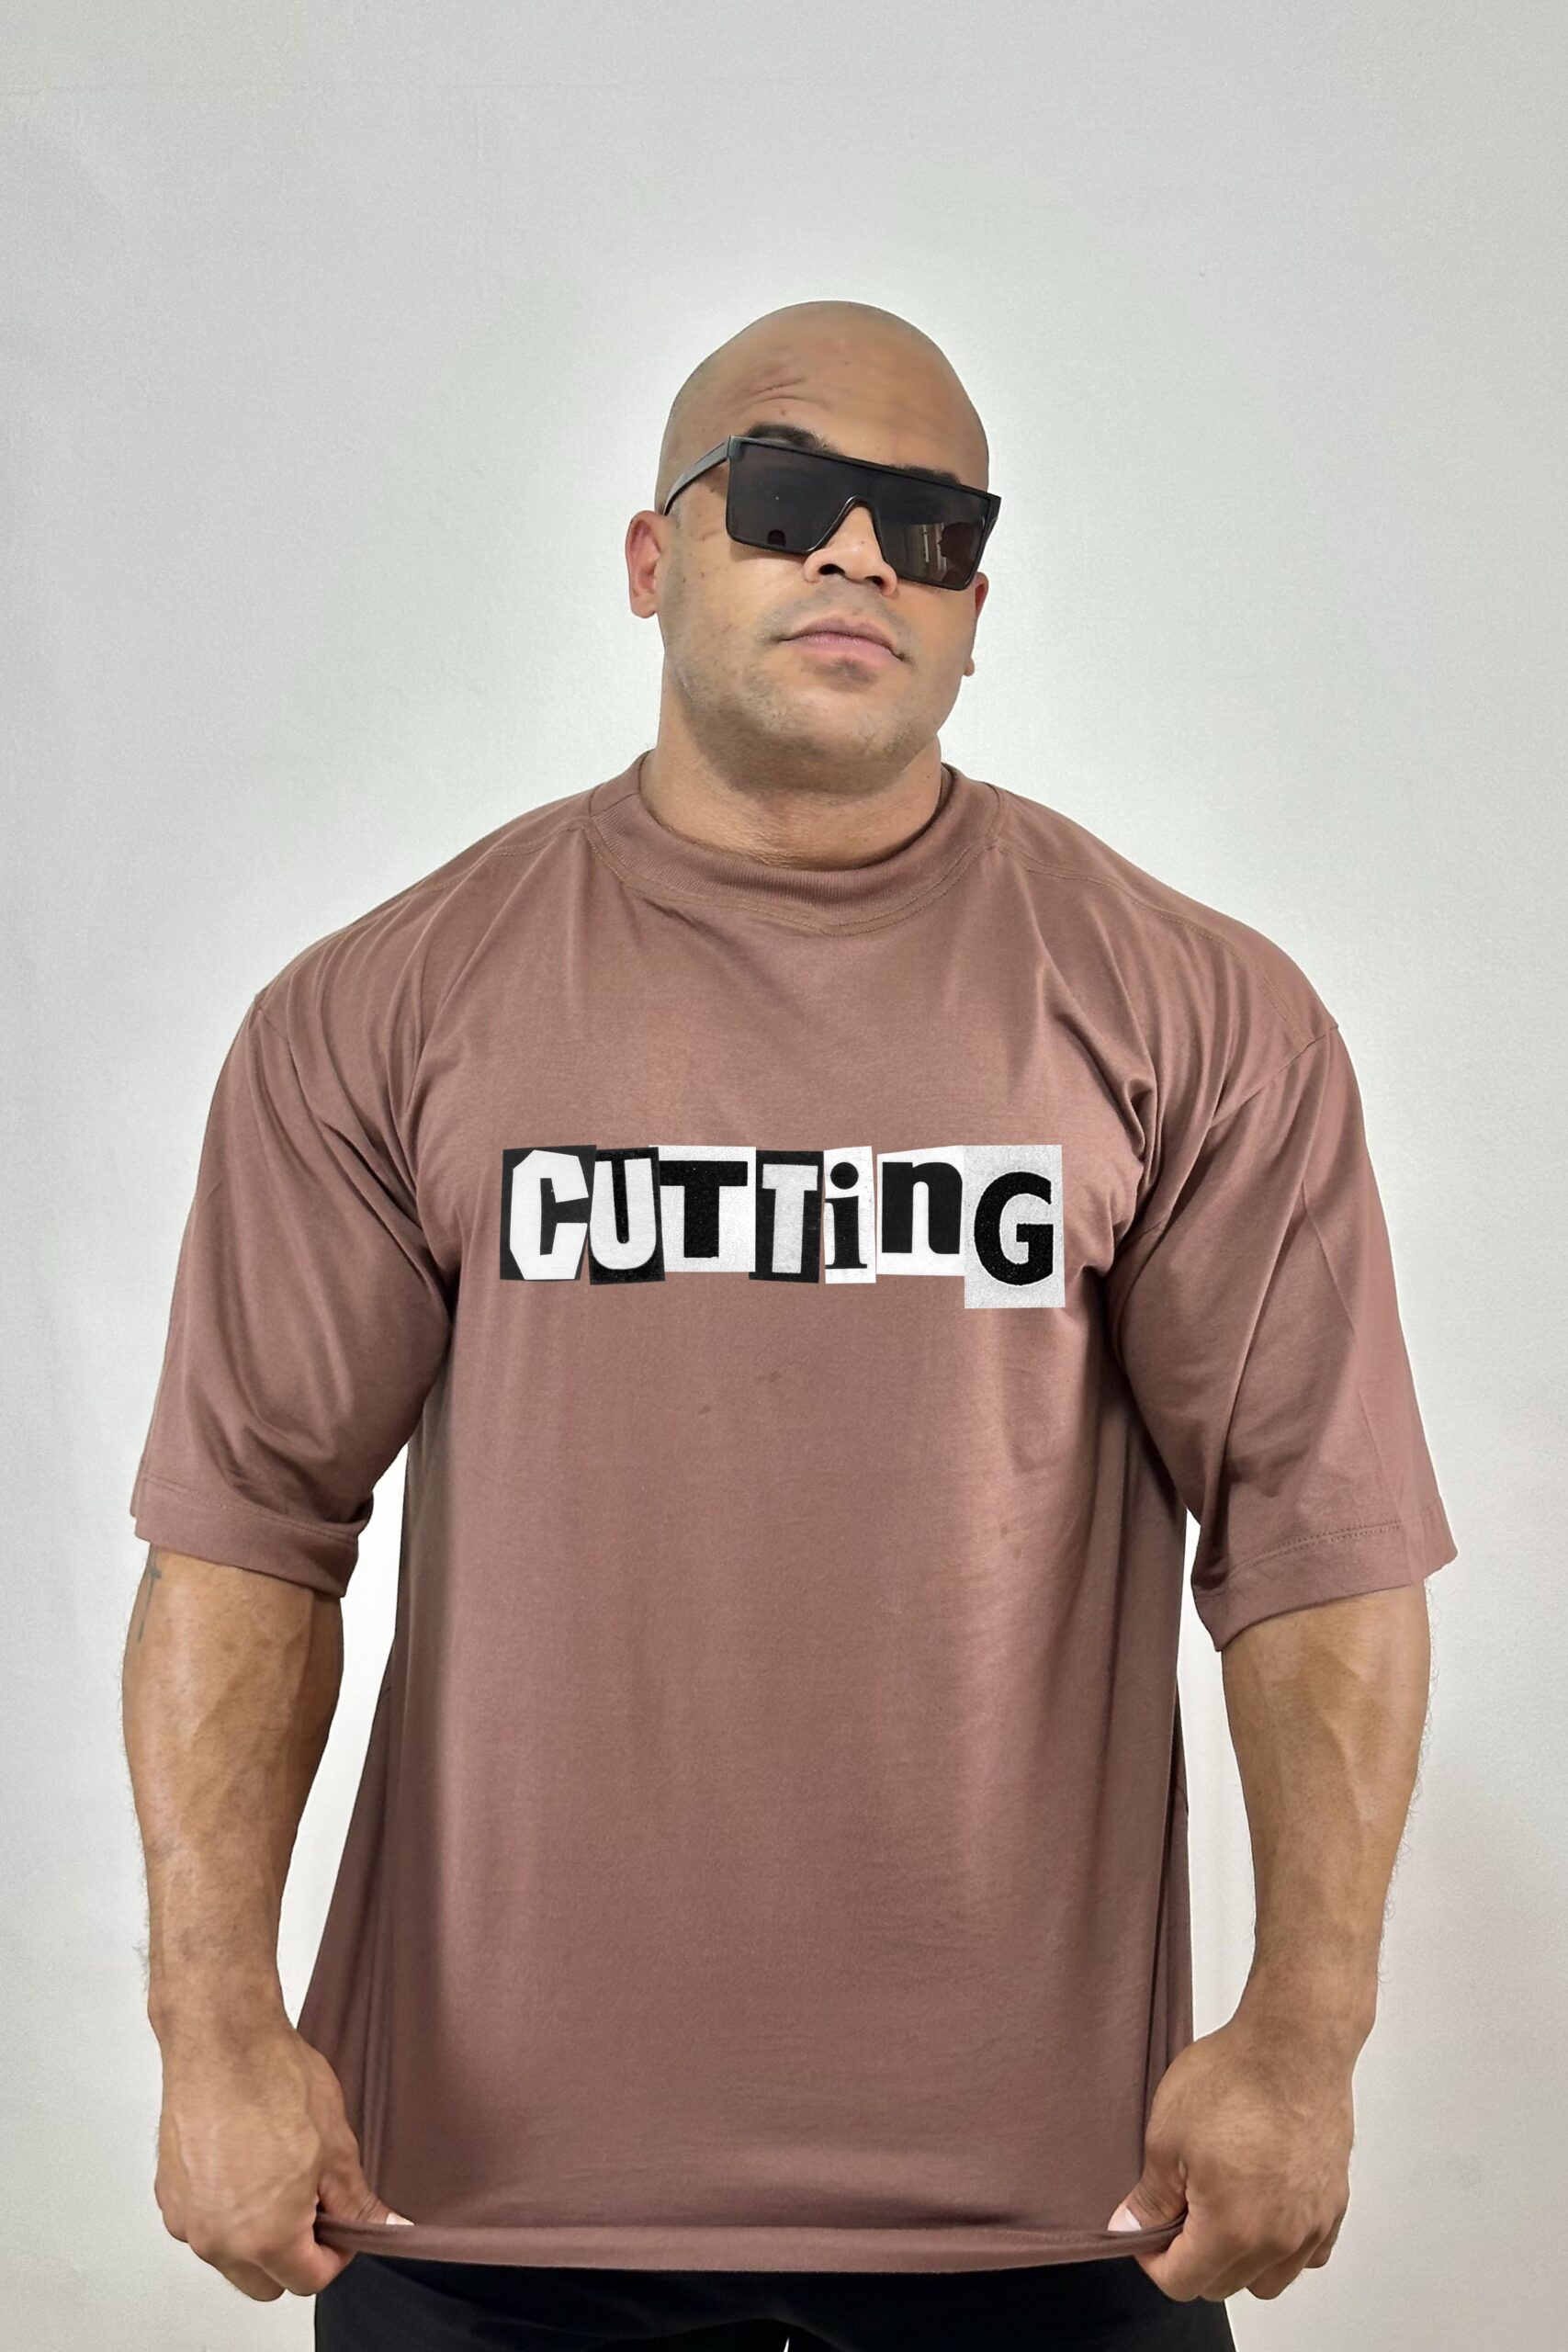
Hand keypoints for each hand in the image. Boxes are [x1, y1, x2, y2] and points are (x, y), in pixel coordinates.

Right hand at [152, 2013, 411, 2299]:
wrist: (221, 2041)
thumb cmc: (274, 2083)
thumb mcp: (336, 2147)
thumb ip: (357, 2203)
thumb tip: (387, 2229)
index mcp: (266, 2237)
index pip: (309, 2280)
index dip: (336, 2253)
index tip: (342, 2222)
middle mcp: (218, 2241)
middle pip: (266, 2281)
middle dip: (295, 2255)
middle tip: (314, 2204)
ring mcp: (188, 2220)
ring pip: (231, 2257)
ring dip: (257, 2236)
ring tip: (278, 2176)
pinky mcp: (168, 2197)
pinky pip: (204, 2226)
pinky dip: (225, 2212)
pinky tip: (244, 2164)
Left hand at [1105, 2010, 1353, 2301]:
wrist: (1294, 2043)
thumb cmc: (1235, 2079)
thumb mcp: (1166, 2135)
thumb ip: (1149, 2197)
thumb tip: (1130, 2229)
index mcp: (1232, 2231)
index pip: (1183, 2283)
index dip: (1152, 2261)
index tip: (1145, 2232)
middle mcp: (1280, 2241)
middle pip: (1225, 2285)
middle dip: (1192, 2259)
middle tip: (1177, 2210)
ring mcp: (1313, 2225)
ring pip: (1269, 2277)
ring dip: (1239, 2260)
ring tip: (1219, 2207)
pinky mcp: (1335, 2203)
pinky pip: (1306, 2253)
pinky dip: (1283, 2244)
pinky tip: (1263, 2205)